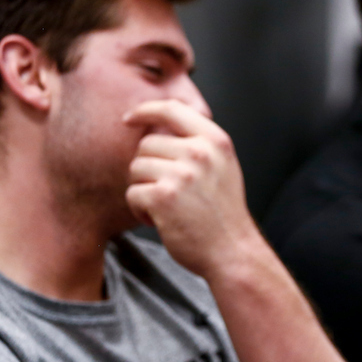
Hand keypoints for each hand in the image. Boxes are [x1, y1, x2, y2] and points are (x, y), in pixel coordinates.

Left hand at [123, 99, 262, 277]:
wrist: (232, 252)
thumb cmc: (222, 214)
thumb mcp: (222, 167)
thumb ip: (197, 144)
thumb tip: (156, 128)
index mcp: (215, 141)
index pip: (172, 109)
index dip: (145, 110)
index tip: (129, 118)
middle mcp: (199, 153)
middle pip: (147, 144)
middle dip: (147, 168)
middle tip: (164, 191)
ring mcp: (181, 174)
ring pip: (136, 168)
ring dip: (143, 189)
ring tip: (164, 207)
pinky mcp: (163, 197)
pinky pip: (133, 193)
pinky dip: (139, 209)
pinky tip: (158, 220)